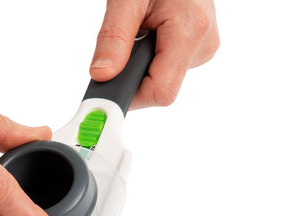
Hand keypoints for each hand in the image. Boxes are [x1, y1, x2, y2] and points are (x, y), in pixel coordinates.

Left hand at [90, 0, 219, 107]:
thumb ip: (113, 38)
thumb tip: (102, 75)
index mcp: (190, 31)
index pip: (160, 92)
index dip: (131, 96)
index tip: (107, 95)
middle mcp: (203, 45)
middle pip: (160, 89)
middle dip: (134, 75)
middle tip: (124, 46)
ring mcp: (203, 49)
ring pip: (163, 81)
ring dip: (142, 65)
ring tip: (143, 29)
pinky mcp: (198, 50)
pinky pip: (168, 70)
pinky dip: (151, 59)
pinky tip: (152, 34)